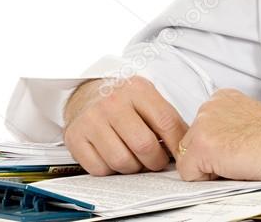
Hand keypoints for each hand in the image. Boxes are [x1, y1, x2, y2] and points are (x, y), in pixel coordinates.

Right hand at [63, 75, 187, 175]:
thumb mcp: (148, 97)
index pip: (166, 122)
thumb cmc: (124, 99)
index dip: (177, 144)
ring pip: (122, 161)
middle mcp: (112, 103)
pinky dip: (111, 171)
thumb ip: (167, 119)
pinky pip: (100, 169)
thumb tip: (186, 148)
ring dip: (134, 168)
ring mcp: (91, 120)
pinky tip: (115, 158)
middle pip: (144, 145)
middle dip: (156, 161)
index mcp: (137, 90)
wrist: (87, 93)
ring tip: (136, 159)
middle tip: (156, 162)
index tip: (180, 155)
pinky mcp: (75, 138)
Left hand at [175, 88, 260, 180]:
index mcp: (221, 99)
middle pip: (190, 144)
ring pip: (188, 159)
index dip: (216, 148)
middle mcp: (209, 107)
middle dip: (209, 157)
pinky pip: (189, 174)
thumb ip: (226, 127)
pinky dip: (208, 179)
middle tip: (239, 156)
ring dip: (209, 167)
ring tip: (238, 161)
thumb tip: (216, 147)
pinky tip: (233, 167)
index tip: (234, 148)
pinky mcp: (202, 145)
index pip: (199, 130)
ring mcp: (203, 124)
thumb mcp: (246, 122)